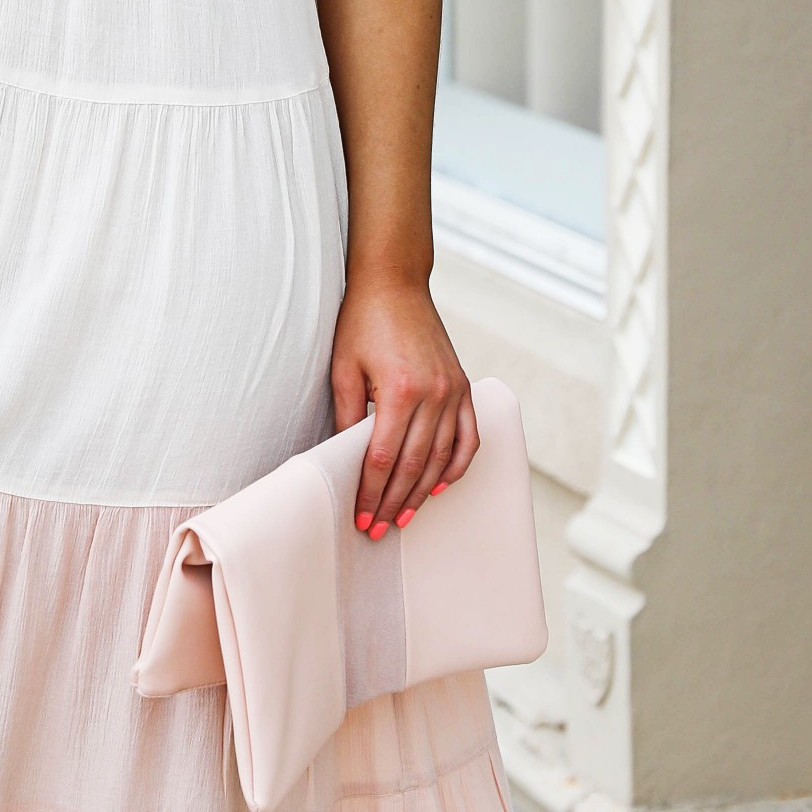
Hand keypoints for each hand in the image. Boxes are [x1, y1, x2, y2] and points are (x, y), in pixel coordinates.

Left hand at [332, 271, 479, 536]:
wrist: (395, 284)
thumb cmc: (363, 322)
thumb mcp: (344, 369)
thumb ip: (348, 417)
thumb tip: (345, 461)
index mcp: (401, 390)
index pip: (385, 458)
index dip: (371, 493)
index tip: (361, 517)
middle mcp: (434, 394)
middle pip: (415, 466)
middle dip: (394, 502)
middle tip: (378, 528)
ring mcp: (454, 391)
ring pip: (443, 458)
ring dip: (423, 493)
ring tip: (404, 516)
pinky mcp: (463, 387)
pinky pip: (468, 437)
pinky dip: (456, 466)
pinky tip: (439, 485)